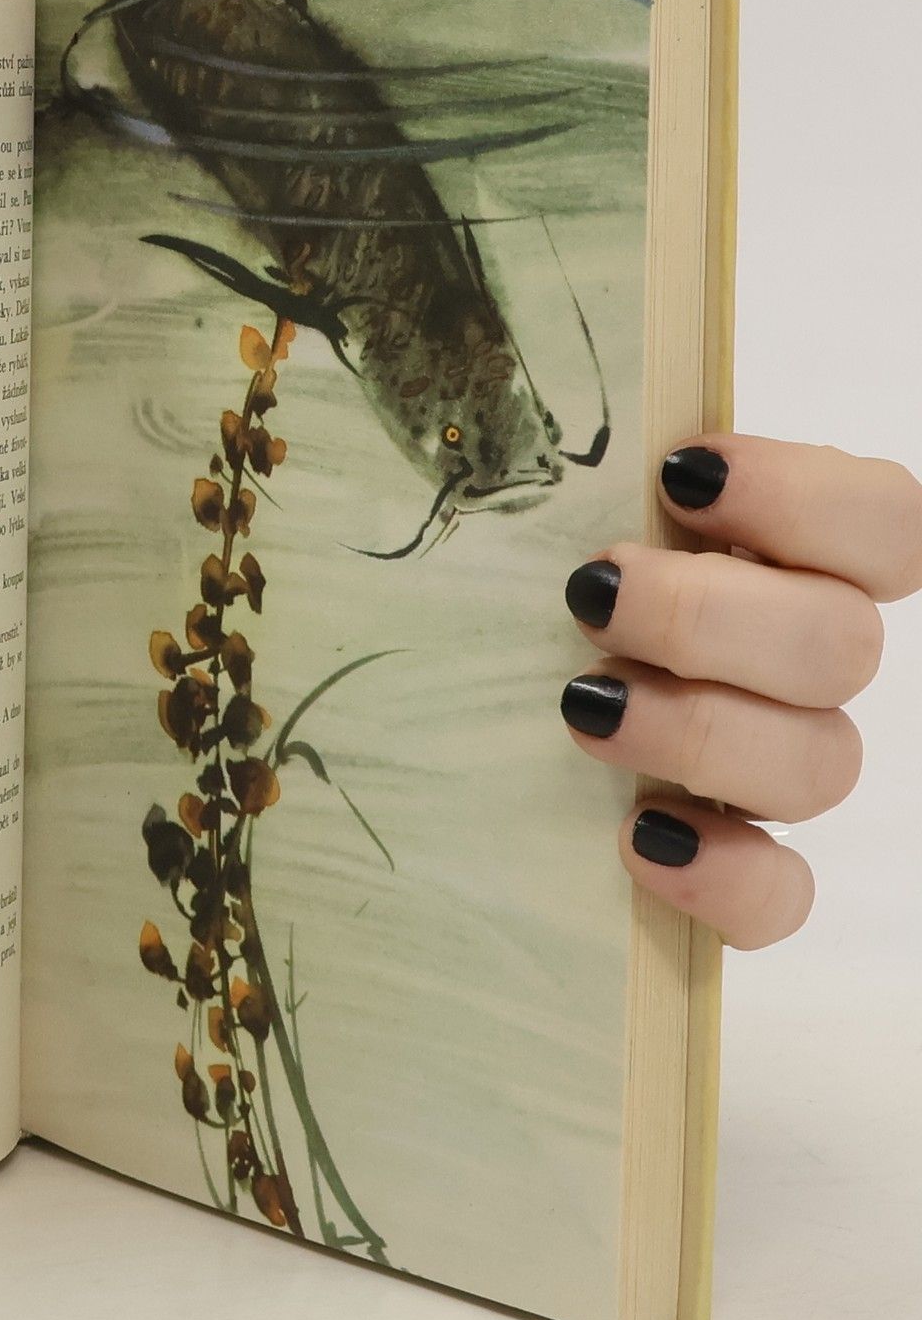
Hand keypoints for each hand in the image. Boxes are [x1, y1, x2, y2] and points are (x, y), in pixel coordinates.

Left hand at [560, 434, 921, 947]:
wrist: (442, 741)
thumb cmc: (512, 599)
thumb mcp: (543, 527)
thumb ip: (581, 486)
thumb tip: (531, 424)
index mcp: (783, 562)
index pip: (890, 524)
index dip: (807, 497)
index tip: (680, 476)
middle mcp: (800, 664)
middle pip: (843, 645)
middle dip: (709, 615)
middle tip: (590, 591)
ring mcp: (776, 770)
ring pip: (821, 763)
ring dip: (700, 730)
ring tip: (581, 703)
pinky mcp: (739, 872)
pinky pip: (782, 896)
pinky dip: (724, 876)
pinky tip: (640, 840)